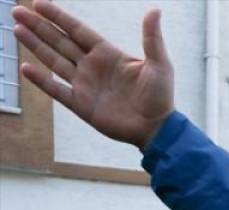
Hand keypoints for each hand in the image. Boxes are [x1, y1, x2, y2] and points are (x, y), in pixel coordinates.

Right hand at [14, 0, 174, 147]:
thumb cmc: (161, 97)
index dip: (59, 17)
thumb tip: (154, 10)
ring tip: (17, 29)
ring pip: (54, 60)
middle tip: (17, 10)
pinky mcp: (81, 104)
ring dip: (35, 45)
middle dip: (39, 26)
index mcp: (108, 54)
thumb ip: (152, 38)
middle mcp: (92, 66)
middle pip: (60, 41)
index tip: (39, 3)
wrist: (157, 129)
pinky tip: (26, 68)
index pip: (78, 30)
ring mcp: (85, 85)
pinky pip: (57, 90)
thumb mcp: (159, 64)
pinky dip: (42, 80)